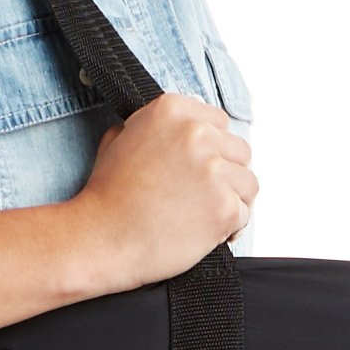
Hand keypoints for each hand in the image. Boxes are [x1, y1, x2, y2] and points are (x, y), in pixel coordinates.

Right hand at [64, 94, 256, 296]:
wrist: (101, 239)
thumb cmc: (106, 198)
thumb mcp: (118, 141)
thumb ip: (150, 127)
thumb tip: (169, 131)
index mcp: (172, 110)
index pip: (218, 122)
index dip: (211, 148)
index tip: (199, 167)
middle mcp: (196, 134)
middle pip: (238, 150)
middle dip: (224, 174)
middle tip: (200, 197)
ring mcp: (214, 171)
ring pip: (248, 182)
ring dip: (232, 199)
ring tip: (204, 215)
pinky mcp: (224, 206)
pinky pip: (245, 213)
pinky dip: (230, 227)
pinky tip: (205, 232)